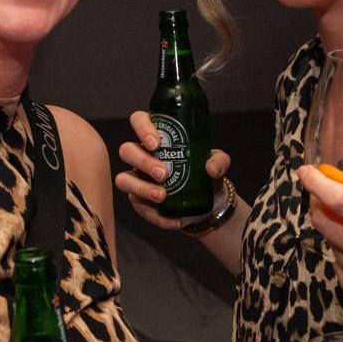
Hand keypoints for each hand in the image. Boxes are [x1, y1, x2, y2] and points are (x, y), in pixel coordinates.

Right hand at [115, 110, 229, 229]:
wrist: (205, 200)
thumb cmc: (204, 172)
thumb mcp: (217, 163)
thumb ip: (219, 161)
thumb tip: (210, 168)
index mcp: (156, 137)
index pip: (138, 120)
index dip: (142, 128)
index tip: (156, 143)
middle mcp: (141, 155)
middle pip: (127, 151)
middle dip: (143, 162)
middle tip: (164, 174)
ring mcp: (137, 178)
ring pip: (123, 179)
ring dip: (141, 188)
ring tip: (163, 196)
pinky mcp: (139, 201)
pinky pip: (140, 208)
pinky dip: (157, 216)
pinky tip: (174, 221)